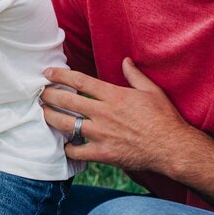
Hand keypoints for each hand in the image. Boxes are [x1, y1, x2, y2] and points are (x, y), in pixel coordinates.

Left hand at [40, 58, 200, 171]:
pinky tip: (65, 145)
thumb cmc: (165, 118)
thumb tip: (126, 61)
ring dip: (51, 117)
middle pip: (66, 100)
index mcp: (114, 95)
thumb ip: (135, 75)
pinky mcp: (103, 153)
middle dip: (48, 95)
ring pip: (65, 124)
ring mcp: (101, 134)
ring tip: (44, 113)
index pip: (80, 80)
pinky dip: (68, 148)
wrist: (173, 148)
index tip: (48, 73)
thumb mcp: (152, 91)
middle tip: (40, 93)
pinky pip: (76, 151)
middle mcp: (103, 113)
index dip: (60, 75)